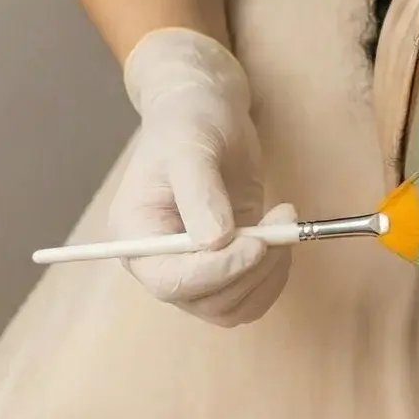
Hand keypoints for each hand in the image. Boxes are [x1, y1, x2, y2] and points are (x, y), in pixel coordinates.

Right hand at [109, 28, 293, 325]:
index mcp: (136, 236)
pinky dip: (275, 275)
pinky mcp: (225, 266)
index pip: (171, 281)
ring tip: (283, 223)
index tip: (257, 244)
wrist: (206, 111)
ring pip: (233, 307)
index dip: (217, 271)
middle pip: (206, 301)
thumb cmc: (189, 122)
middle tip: (280, 222)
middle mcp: (160, 262)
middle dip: (250, 269)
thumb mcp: (191, 148)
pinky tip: (282, 237)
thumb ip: (200, 194)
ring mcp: (194, 269)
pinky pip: (251, 295)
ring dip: (268, 274)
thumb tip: (215, 242)